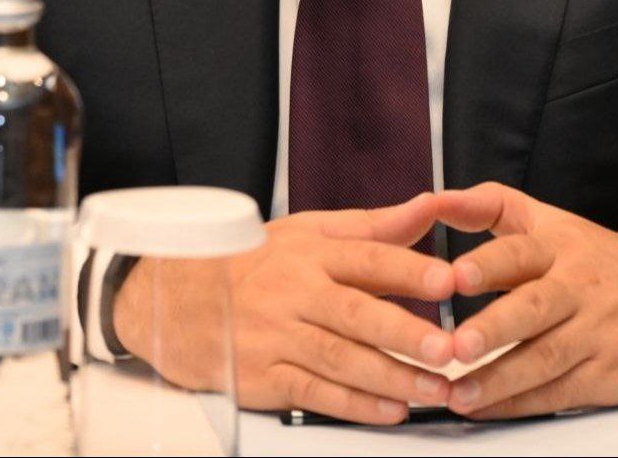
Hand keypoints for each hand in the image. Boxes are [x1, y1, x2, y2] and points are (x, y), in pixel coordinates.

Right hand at [112, 193, 457, 423]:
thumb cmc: (250, 264)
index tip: (447, 280)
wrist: (170, 301)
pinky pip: (314, 393)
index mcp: (309, 252)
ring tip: (435, 388)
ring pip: (340, 359)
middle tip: (448, 348)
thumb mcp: (306, 232)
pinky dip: (354, 405)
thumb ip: (372, 226)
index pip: (366, 257)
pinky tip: (390, 410)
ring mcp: (275, 337)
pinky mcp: (262, 378)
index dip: (407, 269)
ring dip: (391, 378)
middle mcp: (292, 293)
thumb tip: (431, 207)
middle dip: (404, 333)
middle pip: (354, 314)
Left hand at [432, 182, 617, 418]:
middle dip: (494, 327)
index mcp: (561, 247)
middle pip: (534, 308)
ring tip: (459, 392)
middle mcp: (578, 288)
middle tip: (457, 345)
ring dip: (499, 379)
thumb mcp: (555, 222)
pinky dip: (519, 404)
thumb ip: (492, 206)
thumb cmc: (606, 262)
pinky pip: (557, 391)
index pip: (522, 252)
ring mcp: (595, 334)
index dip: (489, 263)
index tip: (455, 275)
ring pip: (543, 358)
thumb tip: (436, 200)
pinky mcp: (606, 374)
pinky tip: (486, 409)